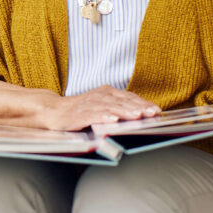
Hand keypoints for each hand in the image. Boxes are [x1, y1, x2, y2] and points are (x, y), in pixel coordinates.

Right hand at [43, 86, 159, 131]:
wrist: (55, 111)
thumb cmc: (82, 110)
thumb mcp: (102, 106)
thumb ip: (119, 108)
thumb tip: (143, 114)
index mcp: (107, 92)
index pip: (129, 97)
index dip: (143, 103)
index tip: (157, 111)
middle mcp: (100, 96)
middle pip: (122, 101)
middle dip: (138, 107)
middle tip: (152, 113)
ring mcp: (89, 104)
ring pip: (110, 107)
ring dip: (124, 111)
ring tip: (137, 116)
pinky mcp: (79, 114)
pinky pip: (93, 115)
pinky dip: (103, 117)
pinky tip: (112, 120)